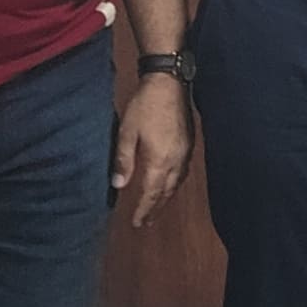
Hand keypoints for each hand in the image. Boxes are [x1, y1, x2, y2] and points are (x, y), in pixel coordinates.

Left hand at [114, 73, 194, 226]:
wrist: (169, 83)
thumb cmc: (144, 106)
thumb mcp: (127, 133)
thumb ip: (124, 160)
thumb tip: (118, 185)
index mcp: (159, 160)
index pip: (151, 193)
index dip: (144, 209)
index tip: (137, 223)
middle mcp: (176, 161)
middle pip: (166, 192)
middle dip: (156, 208)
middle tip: (147, 223)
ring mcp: (185, 153)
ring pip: (177, 183)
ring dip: (166, 198)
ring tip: (158, 208)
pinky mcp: (189, 144)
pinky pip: (183, 172)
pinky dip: (175, 184)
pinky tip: (170, 183)